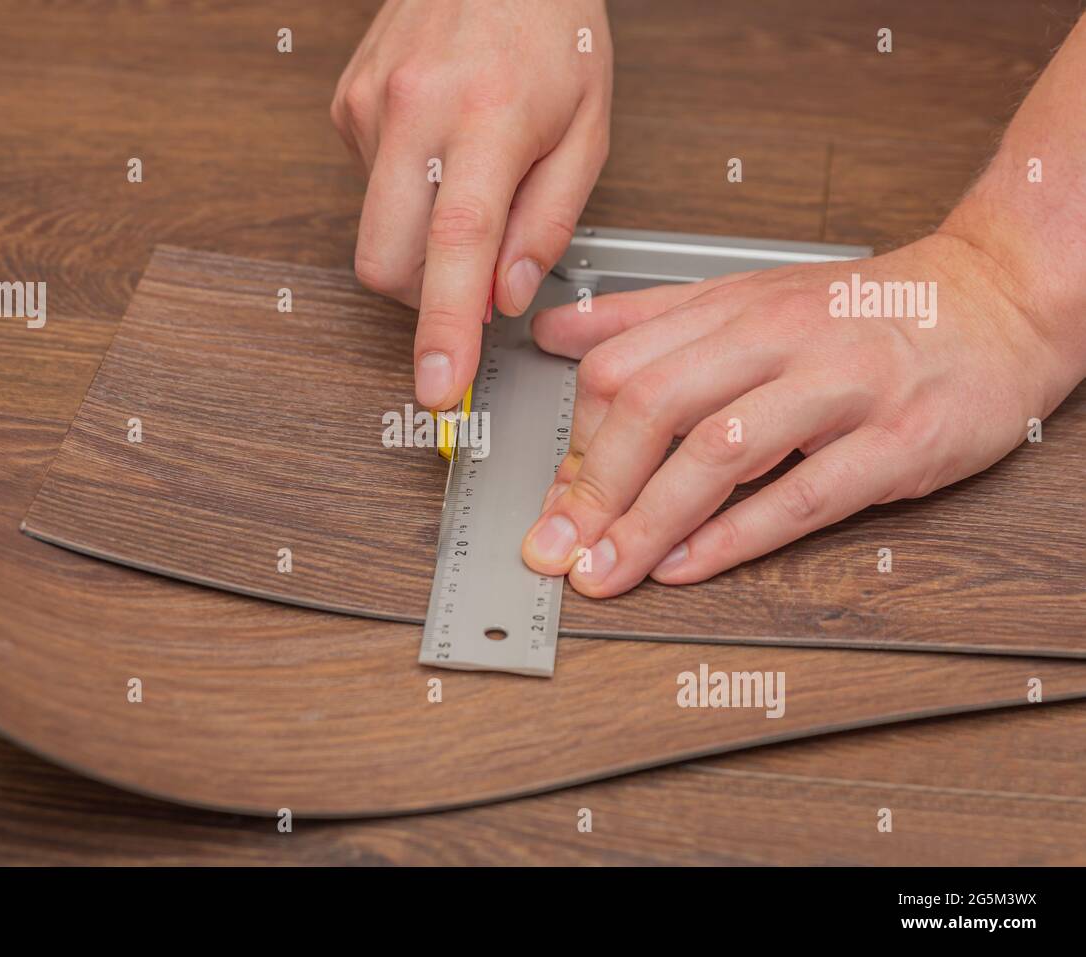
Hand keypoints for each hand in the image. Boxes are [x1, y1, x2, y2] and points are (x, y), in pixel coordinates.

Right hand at [330, 0, 611, 408]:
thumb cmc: (552, 30)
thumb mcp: (588, 127)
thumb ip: (548, 222)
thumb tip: (505, 299)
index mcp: (486, 117)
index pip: (455, 246)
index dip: (445, 329)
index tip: (440, 387)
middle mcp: (414, 110)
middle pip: (387, 262)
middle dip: (426, 297)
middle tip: (475, 274)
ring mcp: (370, 107)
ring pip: (375, 233)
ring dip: (421, 242)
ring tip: (467, 181)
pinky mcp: (346, 105)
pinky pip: (369, 190)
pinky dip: (407, 195)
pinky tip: (440, 150)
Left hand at [520, 232, 1078, 593]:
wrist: (996, 300)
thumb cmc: (865, 312)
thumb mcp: (748, 296)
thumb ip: (648, 319)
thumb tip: (554, 333)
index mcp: (735, 309)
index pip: (621, 367)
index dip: (574, 438)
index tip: (553, 495)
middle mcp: (780, 341)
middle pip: (655, 406)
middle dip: (592, 486)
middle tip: (556, 546)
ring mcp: (840, 389)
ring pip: (719, 451)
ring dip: (648, 521)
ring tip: (605, 568)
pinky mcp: (897, 442)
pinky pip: (803, 494)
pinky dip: (734, 536)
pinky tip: (686, 566)